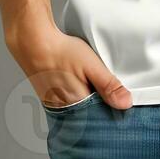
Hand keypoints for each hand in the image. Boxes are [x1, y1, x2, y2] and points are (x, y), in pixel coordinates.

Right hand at [8, 21, 132, 109]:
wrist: (33, 43)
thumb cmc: (61, 52)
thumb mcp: (91, 65)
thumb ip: (109, 85)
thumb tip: (126, 104)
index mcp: (78, 103)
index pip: (100, 115)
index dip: (111, 108)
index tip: (118, 101)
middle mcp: (65, 109)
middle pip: (88, 114)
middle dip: (98, 106)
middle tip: (102, 89)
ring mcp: (54, 104)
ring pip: (77, 110)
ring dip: (85, 102)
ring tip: (88, 85)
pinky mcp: (48, 98)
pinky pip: (66, 104)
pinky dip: (73, 98)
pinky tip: (76, 85)